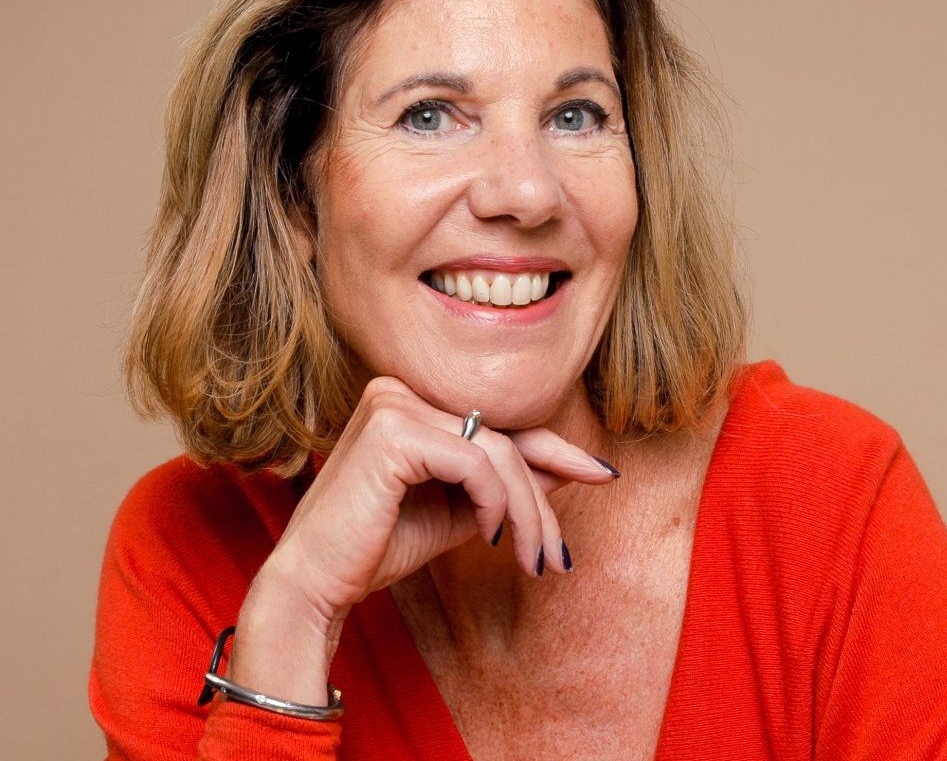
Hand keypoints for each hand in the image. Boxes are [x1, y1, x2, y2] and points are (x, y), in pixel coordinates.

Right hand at [228, 376, 616, 700]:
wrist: (316, 585)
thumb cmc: (378, 547)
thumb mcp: (458, 511)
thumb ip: (504, 484)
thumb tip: (568, 466)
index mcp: (410, 401)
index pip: (495, 424)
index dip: (554, 450)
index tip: (602, 474)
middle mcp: (400, 390)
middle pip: (501, 439)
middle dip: (540, 499)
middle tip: (556, 556)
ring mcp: (394, 403)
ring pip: (495, 451)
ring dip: (527, 510)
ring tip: (534, 560)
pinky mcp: (394, 430)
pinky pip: (474, 461)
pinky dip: (494, 502)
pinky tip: (489, 537)